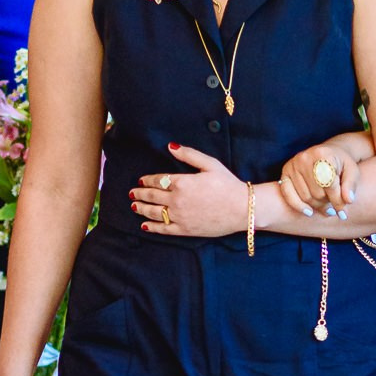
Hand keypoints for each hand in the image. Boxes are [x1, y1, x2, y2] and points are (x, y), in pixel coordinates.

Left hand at [132, 146, 247, 236]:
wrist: (242, 209)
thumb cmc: (228, 184)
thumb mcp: (210, 164)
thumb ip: (189, 154)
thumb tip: (170, 146)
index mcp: (182, 182)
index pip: (158, 180)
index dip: (147, 180)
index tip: (141, 180)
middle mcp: (177, 200)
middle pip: (152, 196)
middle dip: (140, 194)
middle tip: (132, 192)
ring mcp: (180, 216)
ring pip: (154, 213)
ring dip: (141, 209)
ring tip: (134, 206)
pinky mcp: (185, 230)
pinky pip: (164, 229)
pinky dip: (152, 227)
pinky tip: (145, 225)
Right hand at [278, 142, 360, 219]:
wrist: (327, 154)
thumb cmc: (341, 164)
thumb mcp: (352, 171)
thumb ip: (351, 185)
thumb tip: (348, 201)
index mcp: (323, 154)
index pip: (330, 185)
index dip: (338, 202)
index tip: (343, 214)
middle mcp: (305, 157)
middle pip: (317, 193)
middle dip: (327, 203)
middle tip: (333, 207)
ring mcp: (293, 164)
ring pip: (305, 197)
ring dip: (317, 206)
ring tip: (326, 206)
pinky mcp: (285, 171)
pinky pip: (287, 194)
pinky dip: (297, 206)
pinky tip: (309, 212)